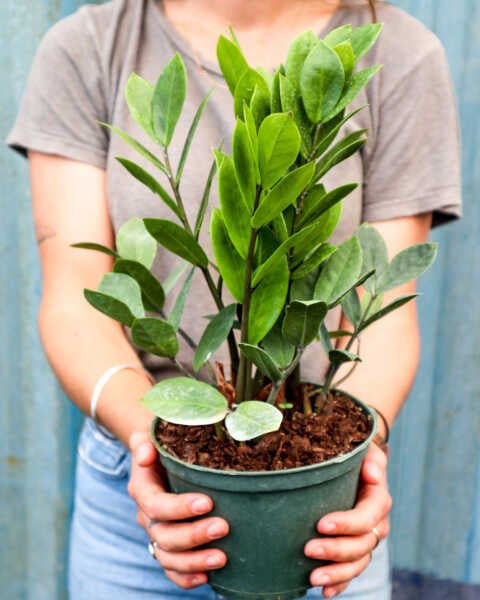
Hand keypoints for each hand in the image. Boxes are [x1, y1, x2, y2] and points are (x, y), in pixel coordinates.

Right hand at [127, 432, 228, 588]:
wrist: (159, 457)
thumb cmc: (163, 444)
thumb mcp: (152, 437)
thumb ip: (145, 442)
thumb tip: (145, 454)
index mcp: (142, 489)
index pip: (156, 505)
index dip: (179, 508)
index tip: (207, 502)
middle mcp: (147, 516)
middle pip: (163, 535)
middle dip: (193, 535)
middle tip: (223, 527)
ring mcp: (156, 534)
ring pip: (167, 558)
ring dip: (193, 561)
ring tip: (222, 558)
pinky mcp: (168, 547)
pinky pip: (171, 570)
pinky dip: (186, 578)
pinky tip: (208, 577)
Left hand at [304, 443, 391, 597]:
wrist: (357, 466)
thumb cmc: (356, 455)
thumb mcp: (365, 451)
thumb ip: (372, 459)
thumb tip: (372, 473)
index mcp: (378, 500)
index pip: (366, 517)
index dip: (347, 523)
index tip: (321, 524)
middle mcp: (376, 524)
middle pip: (361, 545)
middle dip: (335, 551)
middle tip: (308, 549)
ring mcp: (367, 540)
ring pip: (358, 563)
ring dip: (336, 573)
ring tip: (312, 579)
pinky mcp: (356, 550)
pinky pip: (352, 572)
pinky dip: (340, 584)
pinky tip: (325, 592)